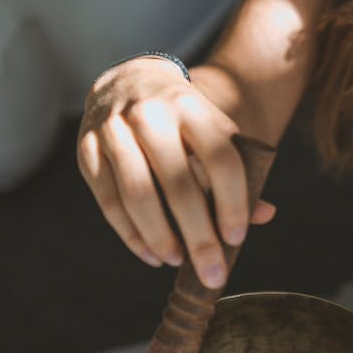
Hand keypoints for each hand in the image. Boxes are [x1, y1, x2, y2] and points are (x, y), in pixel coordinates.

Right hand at [78, 57, 275, 287]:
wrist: (130, 81)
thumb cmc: (183, 119)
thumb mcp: (214, 131)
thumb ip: (239, 171)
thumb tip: (265, 215)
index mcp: (192, 108)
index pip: (220, 159)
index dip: (232, 202)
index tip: (236, 238)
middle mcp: (150, 115)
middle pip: (178, 184)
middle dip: (198, 236)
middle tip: (212, 272)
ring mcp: (114, 130)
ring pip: (137, 195)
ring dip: (160, 237)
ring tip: (177, 261)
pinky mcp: (87, 149)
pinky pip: (108, 201)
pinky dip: (130, 235)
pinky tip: (150, 254)